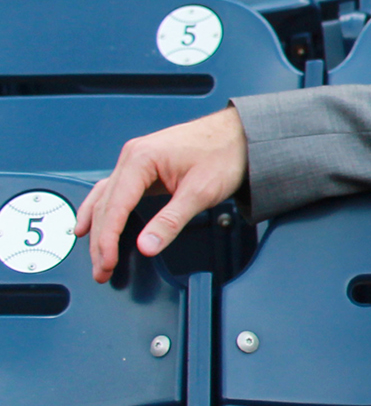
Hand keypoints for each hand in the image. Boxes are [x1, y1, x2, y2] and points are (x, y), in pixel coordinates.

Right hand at [73, 105, 248, 283]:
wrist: (242, 135)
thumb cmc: (225, 153)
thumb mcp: (200, 192)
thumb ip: (171, 221)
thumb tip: (146, 246)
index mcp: (140, 159)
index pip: (114, 206)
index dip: (107, 238)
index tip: (106, 262)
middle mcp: (132, 156)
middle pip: (105, 205)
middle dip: (100, 241)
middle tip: (100, 270)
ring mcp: (136, 160)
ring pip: (106, 199)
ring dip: (98, 229)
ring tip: (95, 256)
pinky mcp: (144, 167)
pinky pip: (115, 191)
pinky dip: (103, 211)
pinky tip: (92, 225)